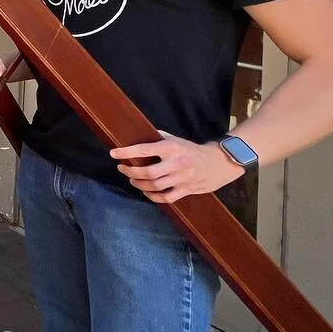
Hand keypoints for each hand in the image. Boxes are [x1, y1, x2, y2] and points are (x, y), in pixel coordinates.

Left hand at [109, 131, 244, 203]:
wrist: (219, 163)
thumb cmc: (192, 150)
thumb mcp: (176, 139)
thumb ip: (158, 138)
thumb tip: (138, 134)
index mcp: (172, 148)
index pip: (144, 149)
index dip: (127, 152)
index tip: (114, 153)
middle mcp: (177, 163)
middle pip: (148, 172)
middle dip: (131, 172)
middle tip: (122, 168)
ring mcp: (182, 178)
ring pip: (155, 186)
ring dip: (139, 184)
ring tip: (132, 179)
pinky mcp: (187, 190)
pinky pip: (166, 197)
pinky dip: (153, 197)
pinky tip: (146, 192)